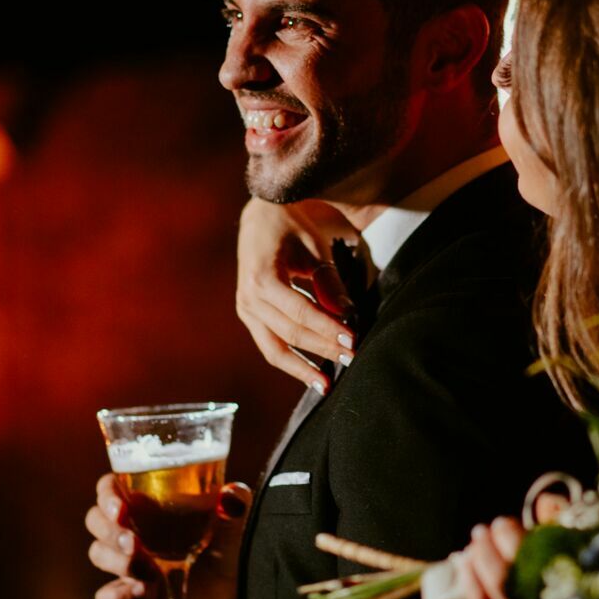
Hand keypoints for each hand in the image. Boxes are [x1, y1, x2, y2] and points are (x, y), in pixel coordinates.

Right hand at [86, 473, 251, 598]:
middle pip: (95, 521)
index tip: (121, 508)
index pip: (109, 488)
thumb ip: (235, 500)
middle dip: (107, 530)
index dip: (106, 495)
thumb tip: (231, 497)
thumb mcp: (235, 515)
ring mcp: (130, 561)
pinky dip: (116, 596)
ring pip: (98, 554)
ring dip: (116, 561)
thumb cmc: (229, 535)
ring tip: (147, 569)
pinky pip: (107, 596)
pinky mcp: (137, 592)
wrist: (237, 578)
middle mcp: (131, 528)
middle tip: (133, 542)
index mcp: (146, 500)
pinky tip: (140, 591)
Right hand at [236, 197, 359, 389]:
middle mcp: (248, 298)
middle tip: (351, 359)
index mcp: (261, 278)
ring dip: (303, 368)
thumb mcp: (313, 246)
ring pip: (274, 349)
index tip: (352, 341)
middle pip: (289, 334)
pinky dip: (292, 361)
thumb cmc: (293, 226)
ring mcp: (246, 309)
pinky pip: (270, 345)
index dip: (326, 329)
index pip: (299, 313)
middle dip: (322, 350)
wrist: (263, 215)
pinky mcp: (250, 316)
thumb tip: (346, 313)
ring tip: (327, 384)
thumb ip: (328, 280)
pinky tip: (313, 373)